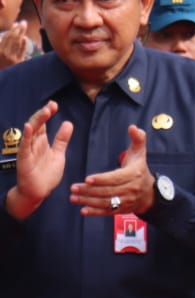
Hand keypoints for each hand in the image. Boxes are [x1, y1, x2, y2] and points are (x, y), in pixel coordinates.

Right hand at [0, 21, 27, 69]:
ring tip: (24, 27)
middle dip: (18, 29)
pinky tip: (25, 38)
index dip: (12, 30)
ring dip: (21, 34)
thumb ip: (3, 44)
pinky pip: (20, 52)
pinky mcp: (17, 63)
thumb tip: (8, 35)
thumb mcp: (1, 53)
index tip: (16, 24)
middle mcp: (3, 53)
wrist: (4, 80)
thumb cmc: (2, 64)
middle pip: (12, 38)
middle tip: (24, 22)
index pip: (6, 37)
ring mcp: (11, 58)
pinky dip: (22, 44)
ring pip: (16, 43)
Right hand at [7, 102, 73, 220]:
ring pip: (31, 133)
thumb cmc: (46, 174)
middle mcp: (33, 145)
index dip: (47, 113)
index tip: (54, 104)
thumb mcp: (58, 154)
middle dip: (43, 114)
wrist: (39, 193)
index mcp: (41, 142)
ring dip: (37, 121)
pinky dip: (27, 137)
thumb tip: (67, 123)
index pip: (43, 124)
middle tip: (51, 105)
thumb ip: (62, 140)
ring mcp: (28, 152)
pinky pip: (24, 147)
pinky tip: (29, 127)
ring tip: (45, 111)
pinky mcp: (24, 160)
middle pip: (37, 125)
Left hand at [71, 125, 155, 216]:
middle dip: (89, 191)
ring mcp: (126, 201)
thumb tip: (133, 127)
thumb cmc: (140, 169)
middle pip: (108, 191)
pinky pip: (107, 212)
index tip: (87, 179)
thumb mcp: (140, 153)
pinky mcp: (121, 210)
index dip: (102, 179)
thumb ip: (137, 139)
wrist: (149, 192)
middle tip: (73, 188)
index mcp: (134, 174)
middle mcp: (131, 189)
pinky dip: (95, 213)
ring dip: (88, 201)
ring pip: (106, 202)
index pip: (116, 178)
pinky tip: (83, 210)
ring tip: (73, 197)